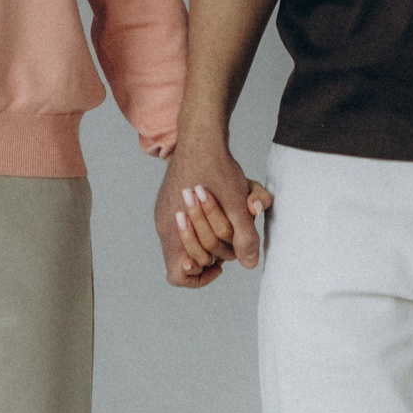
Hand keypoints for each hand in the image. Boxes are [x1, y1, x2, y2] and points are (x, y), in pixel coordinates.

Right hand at [154, 136, 271, 286]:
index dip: (199, 277)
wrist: (201, 136)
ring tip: (225, 219)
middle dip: (210, 251)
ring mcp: (163, 213)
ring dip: (208, 234)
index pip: (178, 275)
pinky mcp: (168, 201)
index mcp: (174, 229)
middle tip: (228, 237)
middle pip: (186, 259)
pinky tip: (218, 208)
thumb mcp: (236, 203)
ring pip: (185, 241)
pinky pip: (182, 225)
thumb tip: (250, 264)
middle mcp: (164, 225)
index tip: (218, 264)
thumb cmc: (217, 167)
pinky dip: (201, 223)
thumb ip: (244, 236)